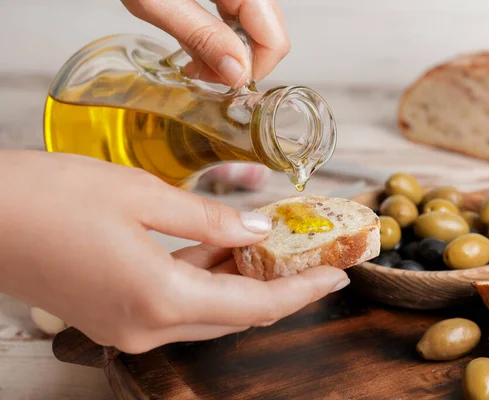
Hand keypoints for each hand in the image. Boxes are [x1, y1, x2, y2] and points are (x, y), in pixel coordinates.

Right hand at [0, 151, 348, 352]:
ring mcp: (128, 326)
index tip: (338, 273)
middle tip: (314, 257)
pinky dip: (208, 282)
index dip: (303, 291)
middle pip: (237, 316)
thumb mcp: (143, 196)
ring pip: (209, 312)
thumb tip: (256, 231)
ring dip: (243, 283)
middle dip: (280, 287)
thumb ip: (210, 221)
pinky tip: (225, 252)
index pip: (256, 307)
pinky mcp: (115, 314)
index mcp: (161, 300)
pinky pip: (179, 304)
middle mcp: (147, 327)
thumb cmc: (53, 198)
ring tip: (276, 247)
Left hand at [121, 0, 289, 87]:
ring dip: (230, 51)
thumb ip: (200, 35)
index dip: (252, 69)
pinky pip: (238, 12)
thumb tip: (237, 73)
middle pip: (269, 33)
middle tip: (202, 72)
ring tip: (194, 60)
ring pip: (255, 26)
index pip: (274, 38)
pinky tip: (197, 40)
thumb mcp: (156, 0)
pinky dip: (222, 32)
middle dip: (241, 62)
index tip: (219, 81)